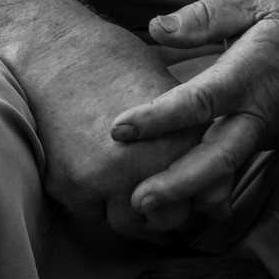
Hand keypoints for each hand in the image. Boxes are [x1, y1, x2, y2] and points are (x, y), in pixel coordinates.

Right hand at [11, 16, 201, 239]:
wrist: (61, 54)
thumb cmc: (121, 67)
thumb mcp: (172, 97)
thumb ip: (192, 145)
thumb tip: (217, 199)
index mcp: (185, 136)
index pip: (204, 196)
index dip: (198, 198)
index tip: (190, 197)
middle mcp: (153, 161)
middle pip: (169, 220)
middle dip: (167, 214)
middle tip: (158, 199)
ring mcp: (111, 177)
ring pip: (129, 224)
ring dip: (131, 212)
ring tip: (128, 187)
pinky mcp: (74, 186)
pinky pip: (92, 215)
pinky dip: (95, 202)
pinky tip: (94, 173)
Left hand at [109, 0, 278, 227]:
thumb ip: (206, 15)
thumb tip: (156, 27)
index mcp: (254, 70)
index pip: (201, 101)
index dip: (159, 117)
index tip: (119, 129)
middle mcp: (264, 108)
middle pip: (219, 157)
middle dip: (177, 182)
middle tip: (137, 201)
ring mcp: (271, 128)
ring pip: (228, 169)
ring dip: (190, 192)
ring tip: (148, 213)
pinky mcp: (273, 136)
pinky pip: (237, 163)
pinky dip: (207, 183)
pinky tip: (177, 197)